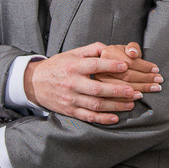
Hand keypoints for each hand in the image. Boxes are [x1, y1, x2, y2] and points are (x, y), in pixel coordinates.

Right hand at [25, 42, 150, 123]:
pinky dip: (102, 119)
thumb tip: (111, 48)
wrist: (34, 83)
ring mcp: (70, 99)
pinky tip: (115, 118)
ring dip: (115, 105)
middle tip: (134, 90)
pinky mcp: (70, 111)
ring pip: (95, 105)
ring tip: (131, 103)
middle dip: (117, 90)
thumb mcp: (72, 53)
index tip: (125, 66)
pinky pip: (88, 117)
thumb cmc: (58, 66)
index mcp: (73, 66)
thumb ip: (92, 50)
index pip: (93, 65)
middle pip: (97, 89)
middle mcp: (72, 83)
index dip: (110, 66)